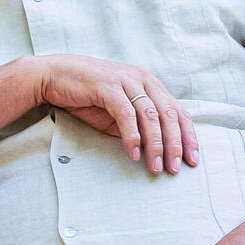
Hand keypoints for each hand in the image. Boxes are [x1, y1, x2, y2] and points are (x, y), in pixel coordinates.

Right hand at [28, 54, 197, 173]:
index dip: (188, 136)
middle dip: (176, 145)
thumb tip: (154, 148)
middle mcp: (141, 79)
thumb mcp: (116, 111)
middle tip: (176, 168)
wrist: (52, 76)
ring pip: (151, 116)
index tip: (192, 159)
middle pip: (169, 114)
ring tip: (156, 167)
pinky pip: (126, 115)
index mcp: (148, 83)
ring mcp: (125, 81)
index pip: (177, 111)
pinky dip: (132, 136)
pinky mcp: (108, 87)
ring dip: (156, 145)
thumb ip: (136, 124)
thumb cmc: (84, 94)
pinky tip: (133, 154)